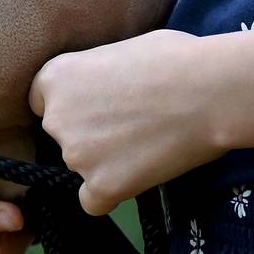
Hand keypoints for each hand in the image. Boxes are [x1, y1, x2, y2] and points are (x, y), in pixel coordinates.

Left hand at [30, 29, 221, 216]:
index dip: (73, 108)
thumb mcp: (116, 51)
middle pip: (62, 137)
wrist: (210, 91)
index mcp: (54, 78)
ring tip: (148, 146)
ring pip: (81, 168)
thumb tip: (103, 87)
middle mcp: (55, 118)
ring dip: (106, 163)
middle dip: (89, 136)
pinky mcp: (100, 185)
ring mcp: (75, 155)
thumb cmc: (174, 59)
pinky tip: (139, 176)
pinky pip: (94, 202)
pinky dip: (113, 194)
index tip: (100, 109)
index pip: (43, 103)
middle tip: (132, 127)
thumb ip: (95, 75)